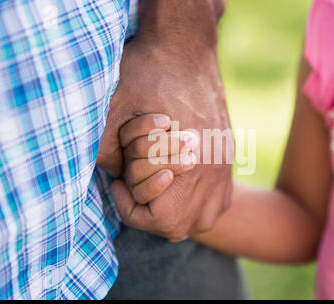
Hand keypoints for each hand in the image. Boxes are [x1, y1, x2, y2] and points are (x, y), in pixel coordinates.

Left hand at [97, 0, 232, 240]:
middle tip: (133, 185)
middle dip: (151, 213)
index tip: (118, 184)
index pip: (161, 221)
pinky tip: (180, 182)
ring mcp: (224, 166)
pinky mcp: (228, 157)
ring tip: (156, 188)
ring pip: (203, 217)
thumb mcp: (113, 108)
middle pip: (182, 224)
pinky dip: (197, 201)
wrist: (185, 47)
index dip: (131, 208)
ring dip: (176, 212)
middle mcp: (212, 171)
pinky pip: (219, 200)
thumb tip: (113, 179)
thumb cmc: (148, 74)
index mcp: (188, 163)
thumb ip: (106, 153)